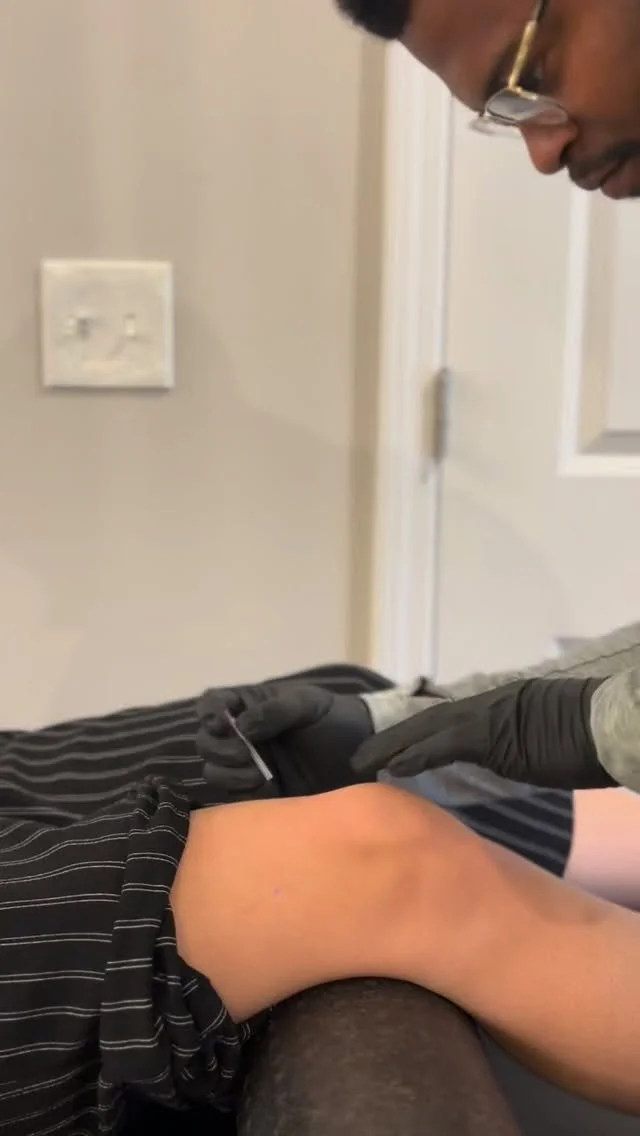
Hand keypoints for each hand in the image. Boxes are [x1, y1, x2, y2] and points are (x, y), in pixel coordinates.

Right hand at [197, 681, 374, 798]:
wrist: (364, 756)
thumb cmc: (335, 719)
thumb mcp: (308, 704)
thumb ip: (275, 710)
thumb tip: (242, 726)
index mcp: (250, 706)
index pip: (214, 703)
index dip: (209, 711)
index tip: (219, 722)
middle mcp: (242, 736)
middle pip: (206, 742)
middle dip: (219, 749)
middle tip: (246, 754)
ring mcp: (249, 767)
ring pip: (214, 772)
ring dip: (229, 774)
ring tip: (259, 776)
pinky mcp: (260, 794)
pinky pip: (235, 798)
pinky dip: (244, 795)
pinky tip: (267, 789)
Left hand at [352, 677, 616, 789]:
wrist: (605, 725)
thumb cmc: (581, 738)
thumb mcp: (538, 742)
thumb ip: (508, 748)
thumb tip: (492, 764)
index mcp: (494, 706)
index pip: (443, 721)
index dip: (412, 735)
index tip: (387, 752)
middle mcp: (483, 704)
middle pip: (425, 720)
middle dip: (391, 740)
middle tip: (360, 758)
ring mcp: (484, 714)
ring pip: (426, 729)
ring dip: (391, 747)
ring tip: (362, 763)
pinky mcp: (488, 731)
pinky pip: (442, 744)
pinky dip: (414, 755)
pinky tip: (391, 767)